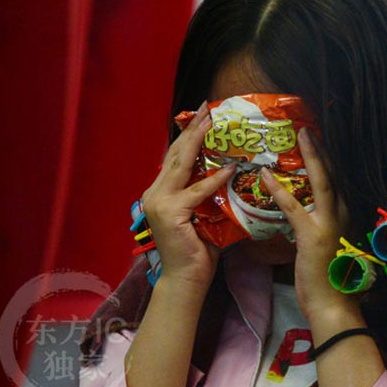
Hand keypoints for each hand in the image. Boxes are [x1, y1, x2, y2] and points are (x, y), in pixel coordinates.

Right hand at [140, 101, 235, 292]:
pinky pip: (197, 191)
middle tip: (207, 108)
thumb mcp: (204, 212)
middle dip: (192, 129)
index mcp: (161, 191)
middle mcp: (155, 193)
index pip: (176, 157)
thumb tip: (231, 170)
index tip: (203, 115)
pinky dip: (214, 179)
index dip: (189, 135)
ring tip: (213, 123)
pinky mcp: (170, 213)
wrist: (187, 278)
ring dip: (198, 142)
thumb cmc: (199, 248)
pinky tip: (229, 167)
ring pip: (182, 165)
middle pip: (176, 154)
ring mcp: (160, 202)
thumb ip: (209, 192)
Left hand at [259, 129, 353, 322]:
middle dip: (323, 147)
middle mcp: (342, 213)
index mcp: (343, 213)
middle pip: (334, 172)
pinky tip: (265, 176)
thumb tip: (304, 206)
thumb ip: (316, 222)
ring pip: (321, 181)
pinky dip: (279, 191)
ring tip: (299, 133)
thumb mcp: (323, 243)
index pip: (337, 178)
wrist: (332, 304)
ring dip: (311, 156)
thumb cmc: (326, 276)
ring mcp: (330, 223)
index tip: (317, 134)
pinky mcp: (313, 236)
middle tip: (310, 122)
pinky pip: (294, 207)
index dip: (327, 155)